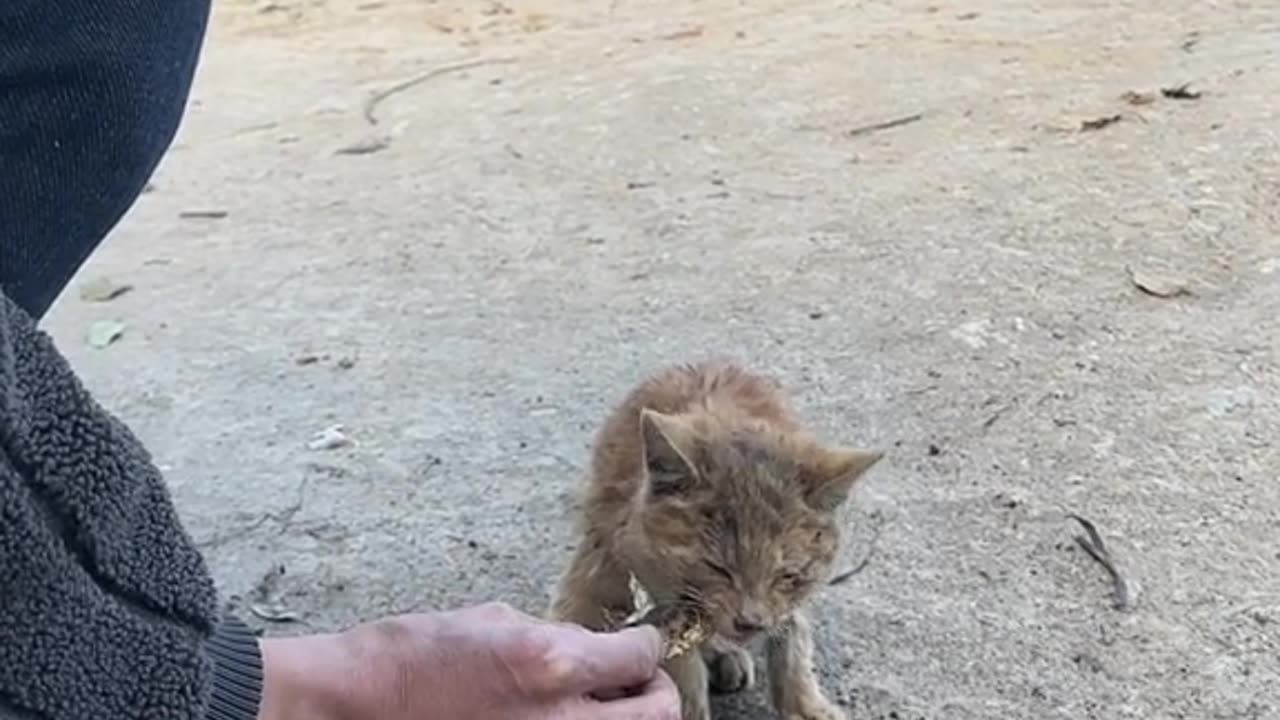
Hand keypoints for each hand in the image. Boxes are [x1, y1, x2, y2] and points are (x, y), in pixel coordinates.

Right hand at [257, 602, 678, 719]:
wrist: (358, 705)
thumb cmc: (413, 655)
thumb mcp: (493, 621)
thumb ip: (555, 635)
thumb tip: (594, 648)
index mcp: (551, 664)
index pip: (641, 656)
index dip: (649, 644)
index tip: (643, 641)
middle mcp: (560, 718)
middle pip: (659, 713)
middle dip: (655, 689)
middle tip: (638, 678)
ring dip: (628, 717)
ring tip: (606, 703)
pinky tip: (564, 718)